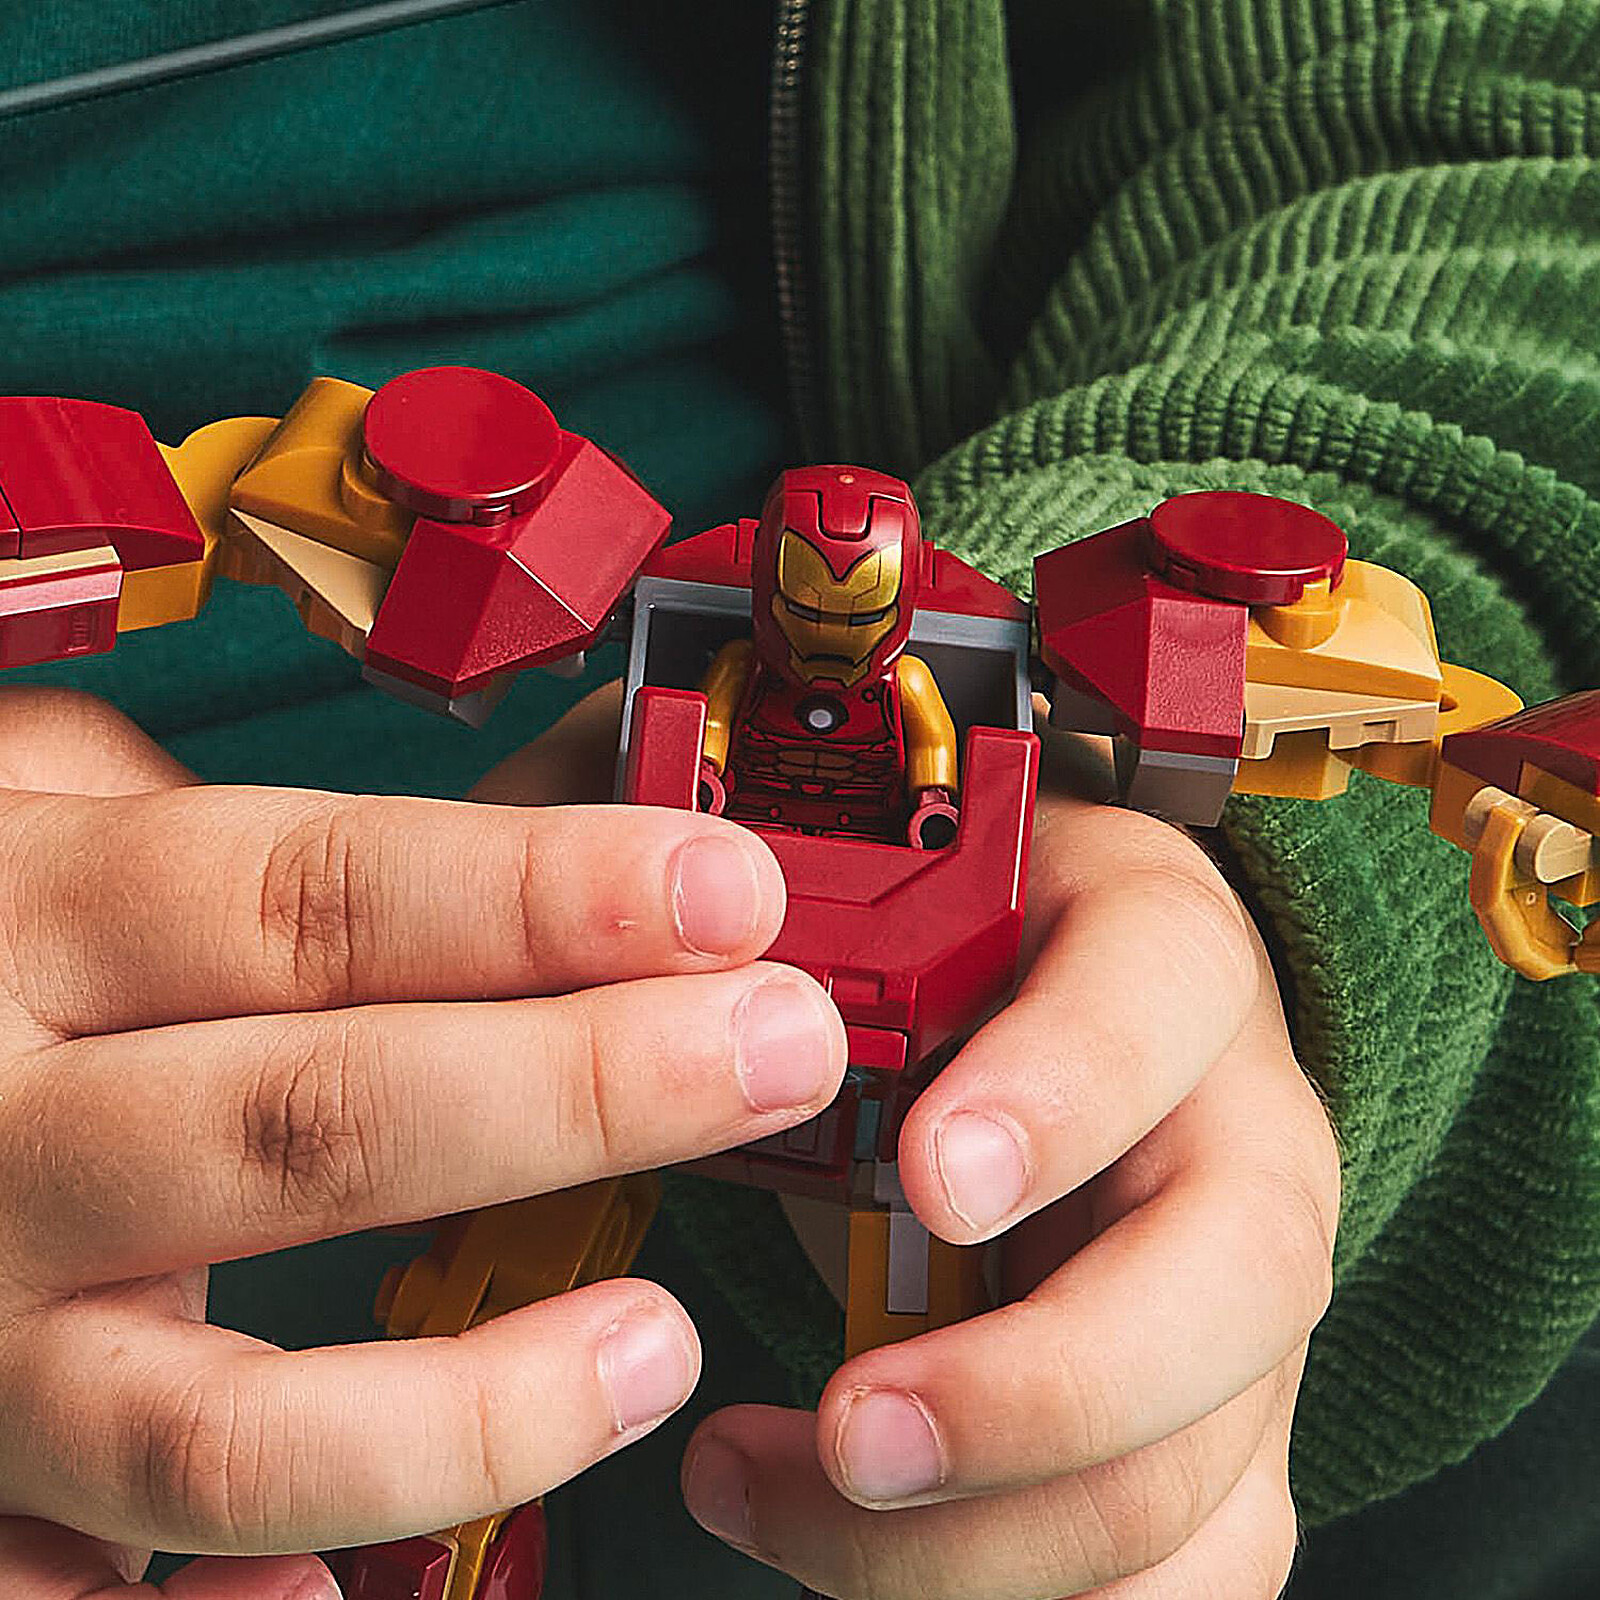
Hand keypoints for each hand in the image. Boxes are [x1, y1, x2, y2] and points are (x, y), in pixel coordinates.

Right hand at [0, 688, 844, 1595]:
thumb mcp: (50, 824)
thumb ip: (246, 831)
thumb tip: (547, 792)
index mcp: (34, 923)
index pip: (319, 898)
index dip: (541, 896)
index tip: (730, 889)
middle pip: (315, 1120)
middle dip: (580, 1088)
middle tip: (781, 1051)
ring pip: (220, 1429)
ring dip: (470, 1403)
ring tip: (661, 1341)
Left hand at [681, 739, 1339, 1598]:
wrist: (1060, 1019)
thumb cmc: (954, 947)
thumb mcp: (876, 876)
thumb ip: (772, 893)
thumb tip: (628, 939)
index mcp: (1154, 949)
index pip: (1162, 995)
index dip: (1064, 1094)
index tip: (929, 1180)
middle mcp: (1233, 1127)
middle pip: (1241, 1273)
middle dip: (1042, 1384)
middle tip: (854, 1425)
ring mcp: (1234, 1296)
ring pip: (1200, 1464)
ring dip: (989, 1539)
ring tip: (777, 1491)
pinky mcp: (1212, 1422)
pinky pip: (1191, 1563)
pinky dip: (1033, 1599)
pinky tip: (871, 1563)